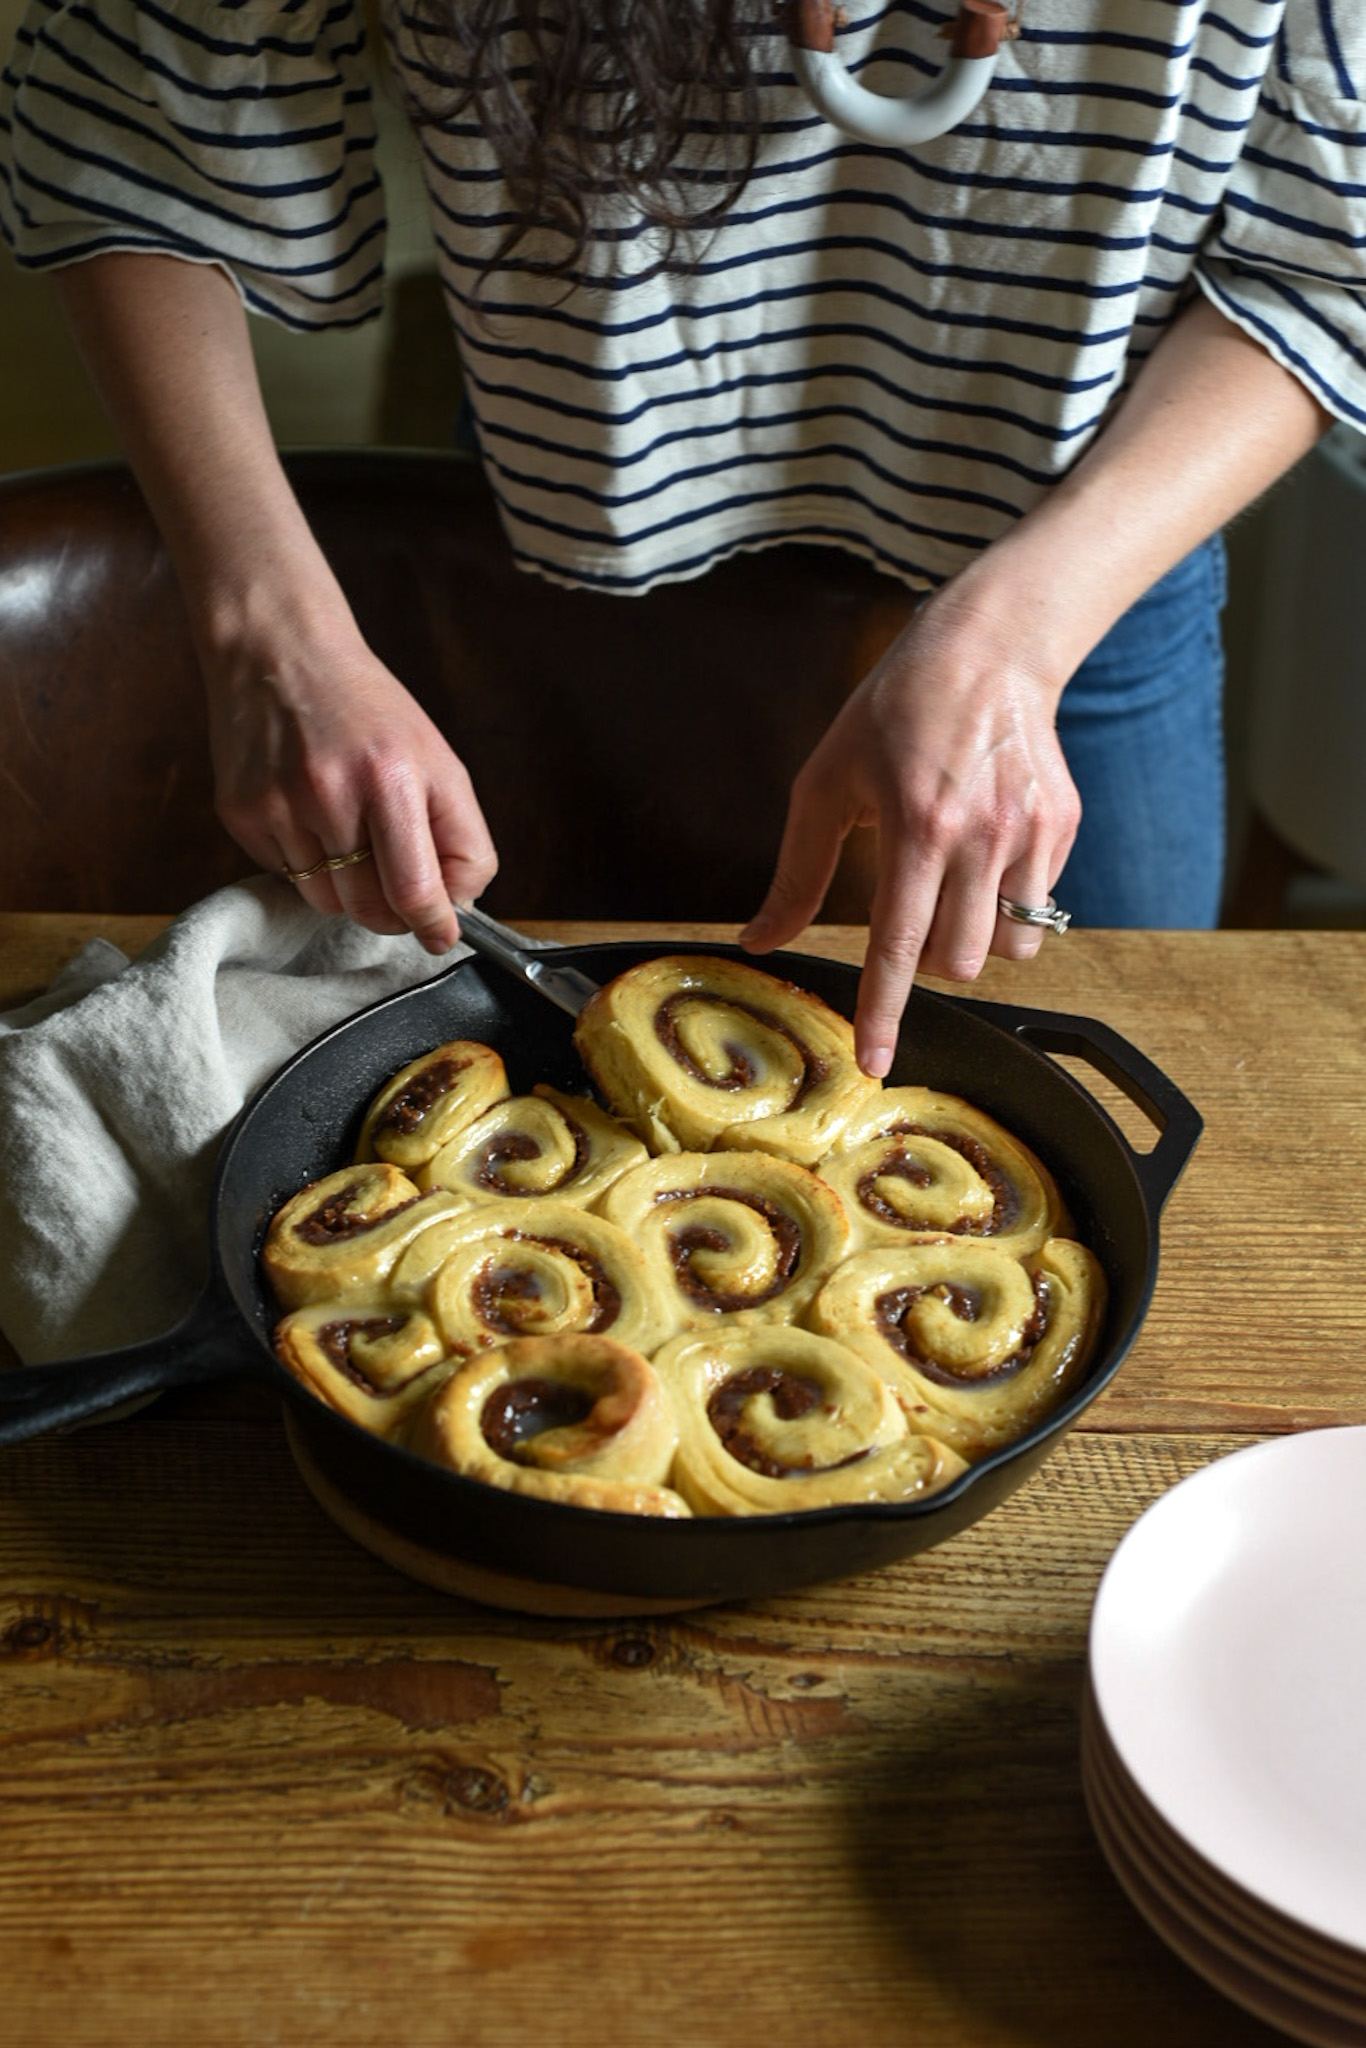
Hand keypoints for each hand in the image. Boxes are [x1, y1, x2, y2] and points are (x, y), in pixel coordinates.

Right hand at [206, 632, 497, 952]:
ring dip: (350, 890)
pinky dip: (309, 864)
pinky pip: (288, 877)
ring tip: (352, 837)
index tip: (441, 937)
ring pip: (328, 902)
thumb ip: (460, 835)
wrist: (279, 652)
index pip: (415, 890)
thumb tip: (458, 906)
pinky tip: (311, 817)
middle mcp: (331, 794)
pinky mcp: (241, 814)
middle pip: (371, 908)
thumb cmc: (368, 709)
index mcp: (391, 778)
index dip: (434, 925)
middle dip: (395, 914)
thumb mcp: (436, 759)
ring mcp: (279, 806)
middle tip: (401, 889)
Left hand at [740, 586, 1079, 1075]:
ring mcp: (1032, 834)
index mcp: (917, 828)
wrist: (990, 647)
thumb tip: (759, 940)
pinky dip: (1007, 901)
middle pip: (959, 961)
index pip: (898, 945)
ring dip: (973, 939)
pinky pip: (1039, 906)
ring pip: (1009, 948)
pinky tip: (985, 849)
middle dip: (928, 961)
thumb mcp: (826, 783)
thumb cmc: (894, 712)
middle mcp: (982, 837)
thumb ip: (796, 872)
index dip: (884, 1010)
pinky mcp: (1064, 827)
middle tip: (909, 913)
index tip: (876, 1061)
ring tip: (950, 886)